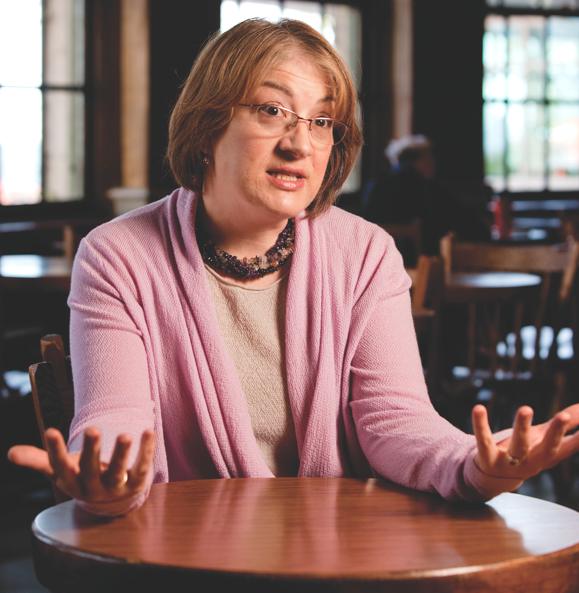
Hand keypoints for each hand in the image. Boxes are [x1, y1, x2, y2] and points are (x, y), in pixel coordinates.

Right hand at [7, 427, 154, 503]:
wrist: (113, 501)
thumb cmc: (83, 476)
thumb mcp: (61, 470)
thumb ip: (39, 460)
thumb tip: (10, 453)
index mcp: (71, 480)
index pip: (59, 467)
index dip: (54, 450)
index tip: (50, 431)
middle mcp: (92, 486)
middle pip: (90, 469)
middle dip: (91, 450)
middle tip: (92, 429)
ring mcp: (115, 487)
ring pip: (118, 472)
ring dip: (122, 453)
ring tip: (125, 434)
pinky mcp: (136, 482)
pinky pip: (141, 467)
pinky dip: (146, 450)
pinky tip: (148, 431)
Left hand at [472, 403, 578, 481]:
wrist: (491, 478)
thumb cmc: (523, 452)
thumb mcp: (544, 437)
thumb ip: (566, 423)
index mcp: (546, 456)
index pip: (565, 448)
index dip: (578, 440)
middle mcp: (531, 462)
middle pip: (547, 449)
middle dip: (556, 433)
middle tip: (564, 416)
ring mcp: (510, 463)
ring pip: (519, 446)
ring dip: (522, 427)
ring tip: (526, 409)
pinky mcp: (487, 458)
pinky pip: (484, 441)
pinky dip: (481, 425)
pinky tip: (479, 408)